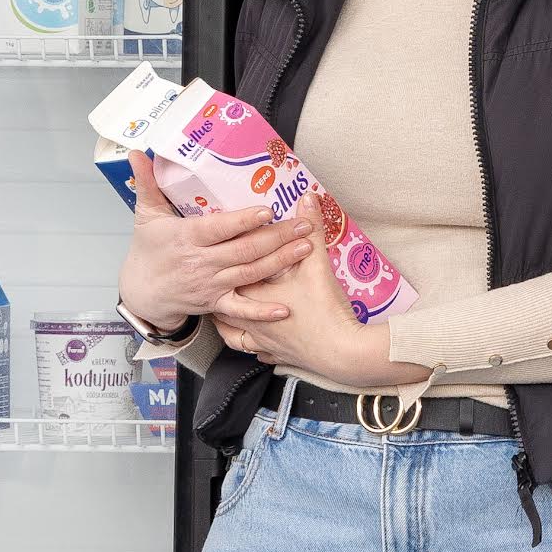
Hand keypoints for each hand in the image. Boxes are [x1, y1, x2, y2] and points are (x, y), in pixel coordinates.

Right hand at [116, 148, 320, 331]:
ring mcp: (210, 285)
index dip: (243, 221)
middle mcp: (201, 262)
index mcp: (187, 237)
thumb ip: (146, 182)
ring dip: (280, 261)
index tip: (267, 210)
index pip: (219, 228)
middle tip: (303, 225)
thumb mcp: (145, 215)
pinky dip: (262, 312)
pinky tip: (285, 308)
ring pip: (250, 273)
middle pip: (243, 250)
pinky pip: (241, 309)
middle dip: (277, 237)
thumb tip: (139, 153)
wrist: (142, 292)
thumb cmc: (147, 251)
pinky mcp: (216, 303)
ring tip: (305, 248)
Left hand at [211, 197, 429, 390]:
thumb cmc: (325, 308)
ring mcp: (260, 340)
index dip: (222, 258)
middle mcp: (249, 318)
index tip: (215, 248)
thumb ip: (311, 228)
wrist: (341, 352)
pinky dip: (246, 343)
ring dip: (224, 320)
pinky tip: (250, 340)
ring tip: (221, 307)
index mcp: (253, 293)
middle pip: (221, 301)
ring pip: (229, 331)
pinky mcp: (274, 355)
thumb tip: (307, 196)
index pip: (229, 271)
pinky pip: (250, 351)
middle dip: (215, 288)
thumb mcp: (318, 263)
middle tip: (210, 273)